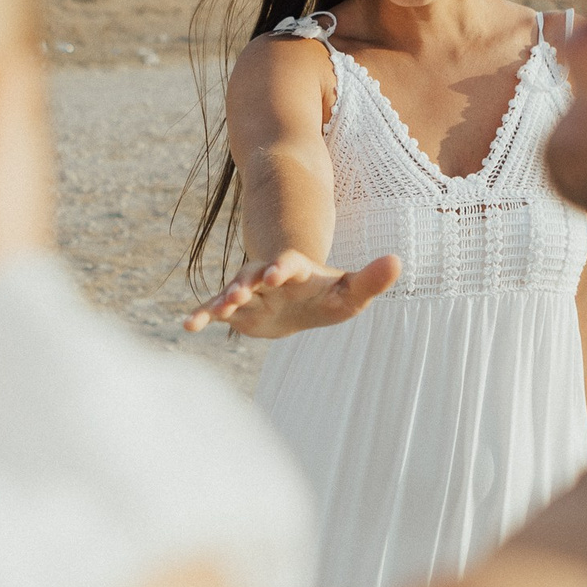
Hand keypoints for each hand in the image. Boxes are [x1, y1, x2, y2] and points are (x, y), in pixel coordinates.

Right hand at [181, 250, 399, 338]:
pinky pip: (215, 311)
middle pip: (255, 276)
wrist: (297, 300)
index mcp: (296, 270)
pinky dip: (203, 316)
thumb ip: (372, 279)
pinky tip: (187, 325)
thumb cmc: (326, 294)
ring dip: (224, 300)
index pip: (290, 266)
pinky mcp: (237, 310)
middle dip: (248, 282)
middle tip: (239, 291)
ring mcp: (249, 292)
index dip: (284, 267)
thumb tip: (398, 261)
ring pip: (233, 293)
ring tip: (216, 310)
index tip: (279, 271)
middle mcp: (267, 277)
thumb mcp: (351, 291)